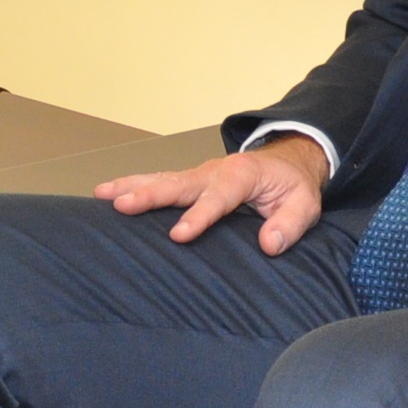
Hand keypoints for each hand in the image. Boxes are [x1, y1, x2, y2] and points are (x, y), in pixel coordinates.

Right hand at [93, 134, 330, 254]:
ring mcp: (199, 175)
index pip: (218, 197)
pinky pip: (159, 182)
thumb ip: (289, 224)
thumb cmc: (292, 186)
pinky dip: (133, 186)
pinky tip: (109, 194)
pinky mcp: (189, 182)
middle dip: (149, 195)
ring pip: (161, 179)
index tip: (179, 235)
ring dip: (131, 186)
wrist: (286, 163)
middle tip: (123, 206)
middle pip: (178, 184)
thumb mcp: (305, 205)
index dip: (199, 216)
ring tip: (101, 194)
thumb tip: (269, 244)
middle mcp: (214, 171)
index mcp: (243, 175)